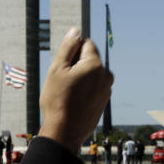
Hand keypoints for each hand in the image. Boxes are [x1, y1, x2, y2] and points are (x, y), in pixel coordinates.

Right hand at [39, 27, 113, 153]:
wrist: (65, 132)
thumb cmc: (58, 101)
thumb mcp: (57, 69)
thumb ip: (68, 47)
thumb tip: (76, 31)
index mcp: (95, 64)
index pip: (85, 43)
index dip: (72, 51)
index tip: (63, 65)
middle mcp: (106, 75)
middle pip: (89, 58)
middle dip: (77, 64)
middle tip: (63, 80)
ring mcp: (107, 89)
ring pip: (91, 73)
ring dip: (81, 77)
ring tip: (68, 92)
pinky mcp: (104, 100)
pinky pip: (94, 86)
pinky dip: (85, 89)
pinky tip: (74, 100)